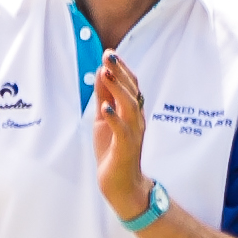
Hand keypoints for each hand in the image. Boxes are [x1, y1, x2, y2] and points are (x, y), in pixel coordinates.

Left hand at [92, 52, 151, 223]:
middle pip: (132, 92)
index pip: (131, 85)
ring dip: (118, 90)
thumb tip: (101, 72)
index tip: (110, 53)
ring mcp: (133, 134)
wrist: (121, 184)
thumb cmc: (113, 151)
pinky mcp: (126, 149)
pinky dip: (114, 118)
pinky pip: (122, 131)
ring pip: (130, 107)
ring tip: (106, 75)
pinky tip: (105, 107)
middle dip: (121, 73)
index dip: (122, 69)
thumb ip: (104, 97)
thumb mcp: (104, 119)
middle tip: (109, 56)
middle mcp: (136, 121)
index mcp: (132, 112)